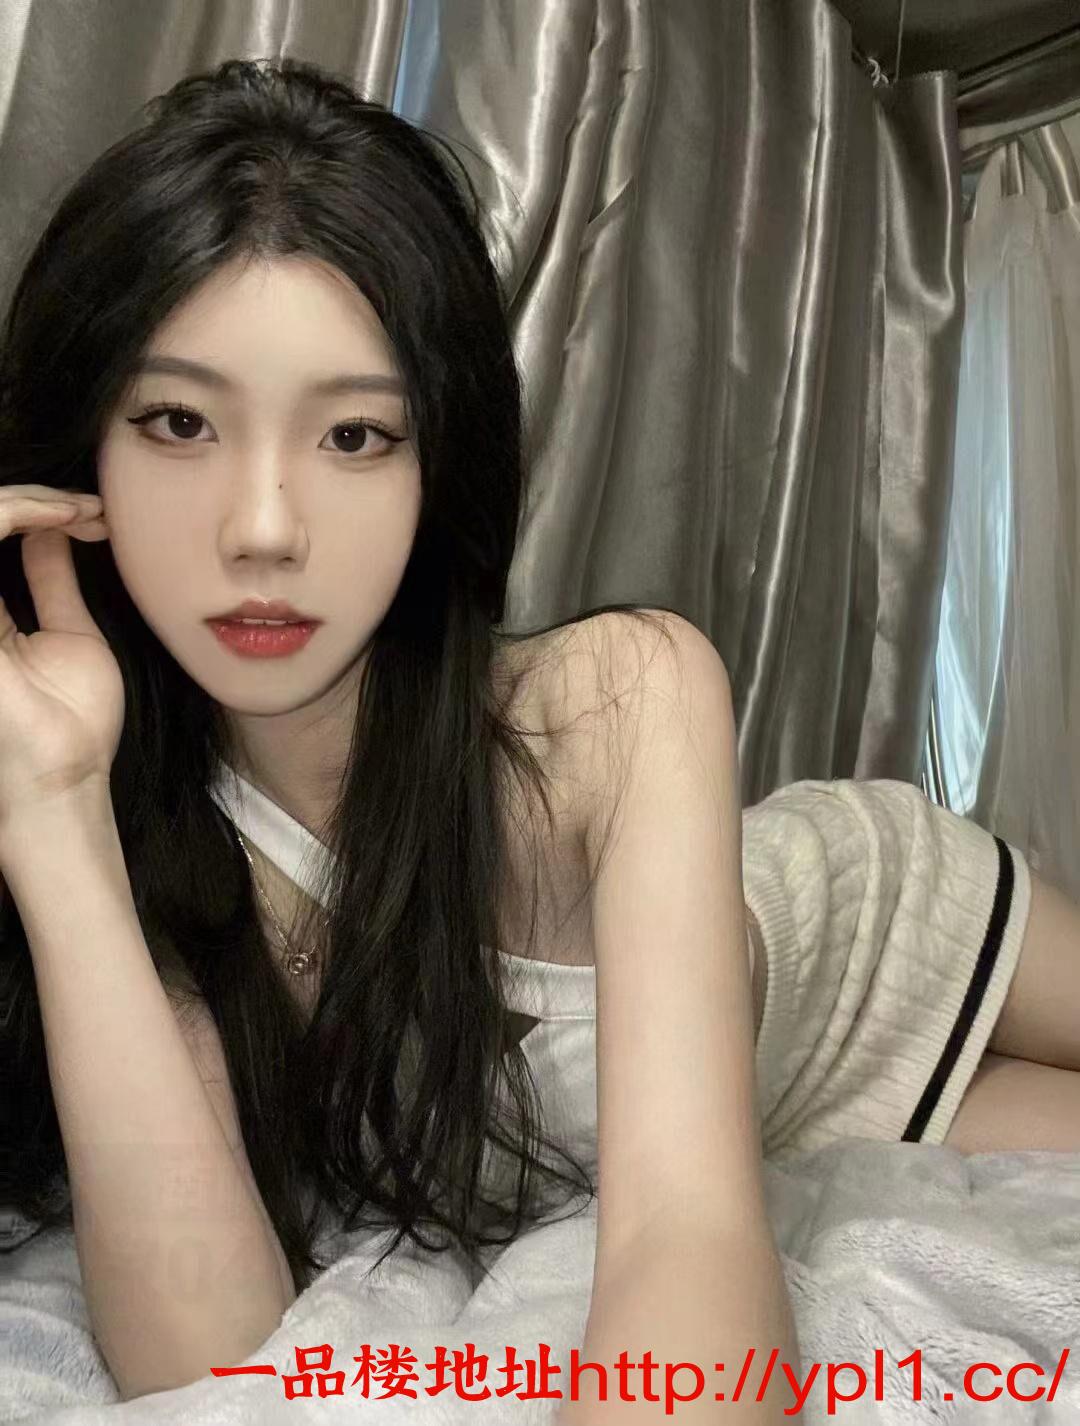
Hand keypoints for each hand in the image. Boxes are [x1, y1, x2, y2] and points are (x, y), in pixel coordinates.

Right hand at [0, 485, 122, 830]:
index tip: (96, 516)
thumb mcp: (69, 632)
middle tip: (90, 508)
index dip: (38, 511)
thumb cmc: (70, 720)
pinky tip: (61, 518)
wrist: (66, 772)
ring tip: (79, 510)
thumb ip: (50, 580)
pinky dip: (17, 510)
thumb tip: (47, 531)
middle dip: (35, 499)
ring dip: (28, 500)